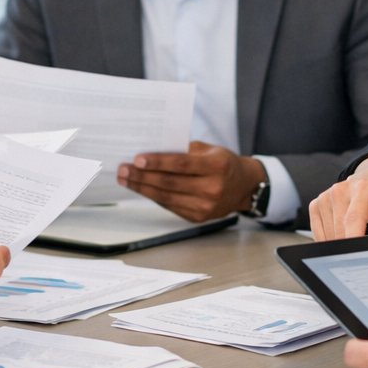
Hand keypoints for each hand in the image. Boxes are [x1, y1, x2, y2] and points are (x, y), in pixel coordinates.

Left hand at [117, 141, 262, 221]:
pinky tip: (141, 188)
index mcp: (217, 167)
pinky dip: (153, 196)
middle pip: (170, 183)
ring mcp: (205, 206)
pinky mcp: (198, 217)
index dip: (158, 162)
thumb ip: (184, 150)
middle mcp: (212, 188)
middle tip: (123, 169)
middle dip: (142, 176)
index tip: (137, 159)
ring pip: (166, 197)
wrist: (244, 187)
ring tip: (126, 179)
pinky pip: (170, 206)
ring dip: (142, 188)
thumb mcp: (209, 150)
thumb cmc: (223, 163)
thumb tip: (151, 152)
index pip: (182, 165)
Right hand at [309, 155, 367, 239]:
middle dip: (350, 245)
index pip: (353, 218)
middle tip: (364, 243)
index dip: (353, 239)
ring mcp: (326, 197)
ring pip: (328, 235)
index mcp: (363, 189)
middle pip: (339, 230)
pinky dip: (329, 238)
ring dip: (341, 241)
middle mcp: (340, 190)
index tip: (355, 255)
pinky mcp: (316, 204)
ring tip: (356, 230)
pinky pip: (318, 233)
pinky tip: (342, 230)